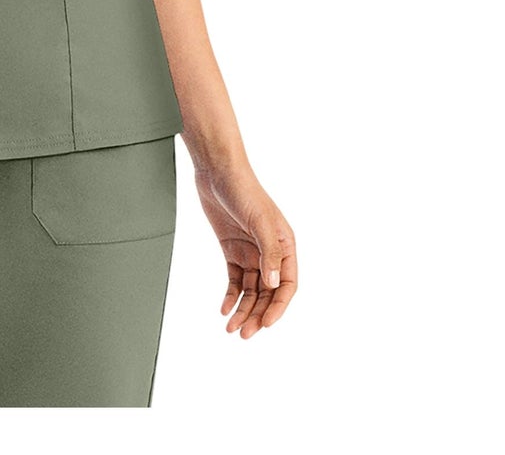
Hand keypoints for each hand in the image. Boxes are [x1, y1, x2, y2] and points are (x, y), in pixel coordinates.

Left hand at [193, 161, 296, 337]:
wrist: (216, 170)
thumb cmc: (243, 189)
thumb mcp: (259, 220)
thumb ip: (269, 252)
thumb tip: (274, 284)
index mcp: (284, 245)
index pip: (287, 284)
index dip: (278, 306)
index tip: (266, 324)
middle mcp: (269, 252)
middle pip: (268, 292)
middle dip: (258, 314)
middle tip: (244, 334)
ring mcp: (251, 251)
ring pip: (251, 290)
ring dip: (243, 309)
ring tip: (231, 328)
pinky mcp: (232, 249)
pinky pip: (235, 279)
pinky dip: (231, 295)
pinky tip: (224, 309)